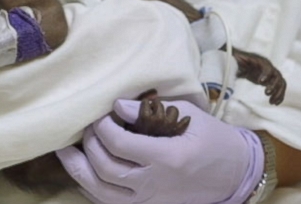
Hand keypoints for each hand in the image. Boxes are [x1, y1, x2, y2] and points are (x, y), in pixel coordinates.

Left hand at [56, 100, 263, 203]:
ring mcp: (148, 199)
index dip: (103, 128)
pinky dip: (90, 187)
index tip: (102, 113)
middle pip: (105, 169)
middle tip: (87, 127)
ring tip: (66, 151)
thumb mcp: (190, 116)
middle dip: (90, 144)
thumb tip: (117, 106)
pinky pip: (109, 202)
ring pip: (101, 192)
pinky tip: (81, 171)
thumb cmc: (214, 140)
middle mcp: (154, 184)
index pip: (119, 145)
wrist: (234, 174)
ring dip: (79, 170)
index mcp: (167, 158)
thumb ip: (152, 111)